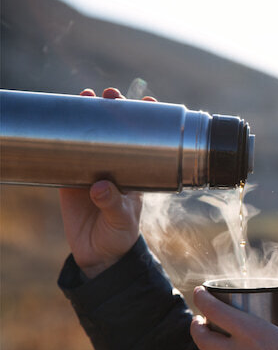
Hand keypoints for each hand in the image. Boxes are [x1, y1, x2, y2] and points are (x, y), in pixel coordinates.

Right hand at [58, 88, 154, 277]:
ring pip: (89, 137)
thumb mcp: (122, 220)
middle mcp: (115, 167)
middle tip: (110, 94)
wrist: (98, 255)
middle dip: (113, 110)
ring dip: (88, 116)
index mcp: (136, 173)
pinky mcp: (69, 180)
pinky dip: (62, 137)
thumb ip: (113, 204)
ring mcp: (91, 171)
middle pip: (115, 132)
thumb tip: (99, 187)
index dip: (145, 120)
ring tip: (86, 96)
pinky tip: (59, 120)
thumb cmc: (120, 235)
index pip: (144, 141)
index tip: (146, 100)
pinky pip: (65, 154)